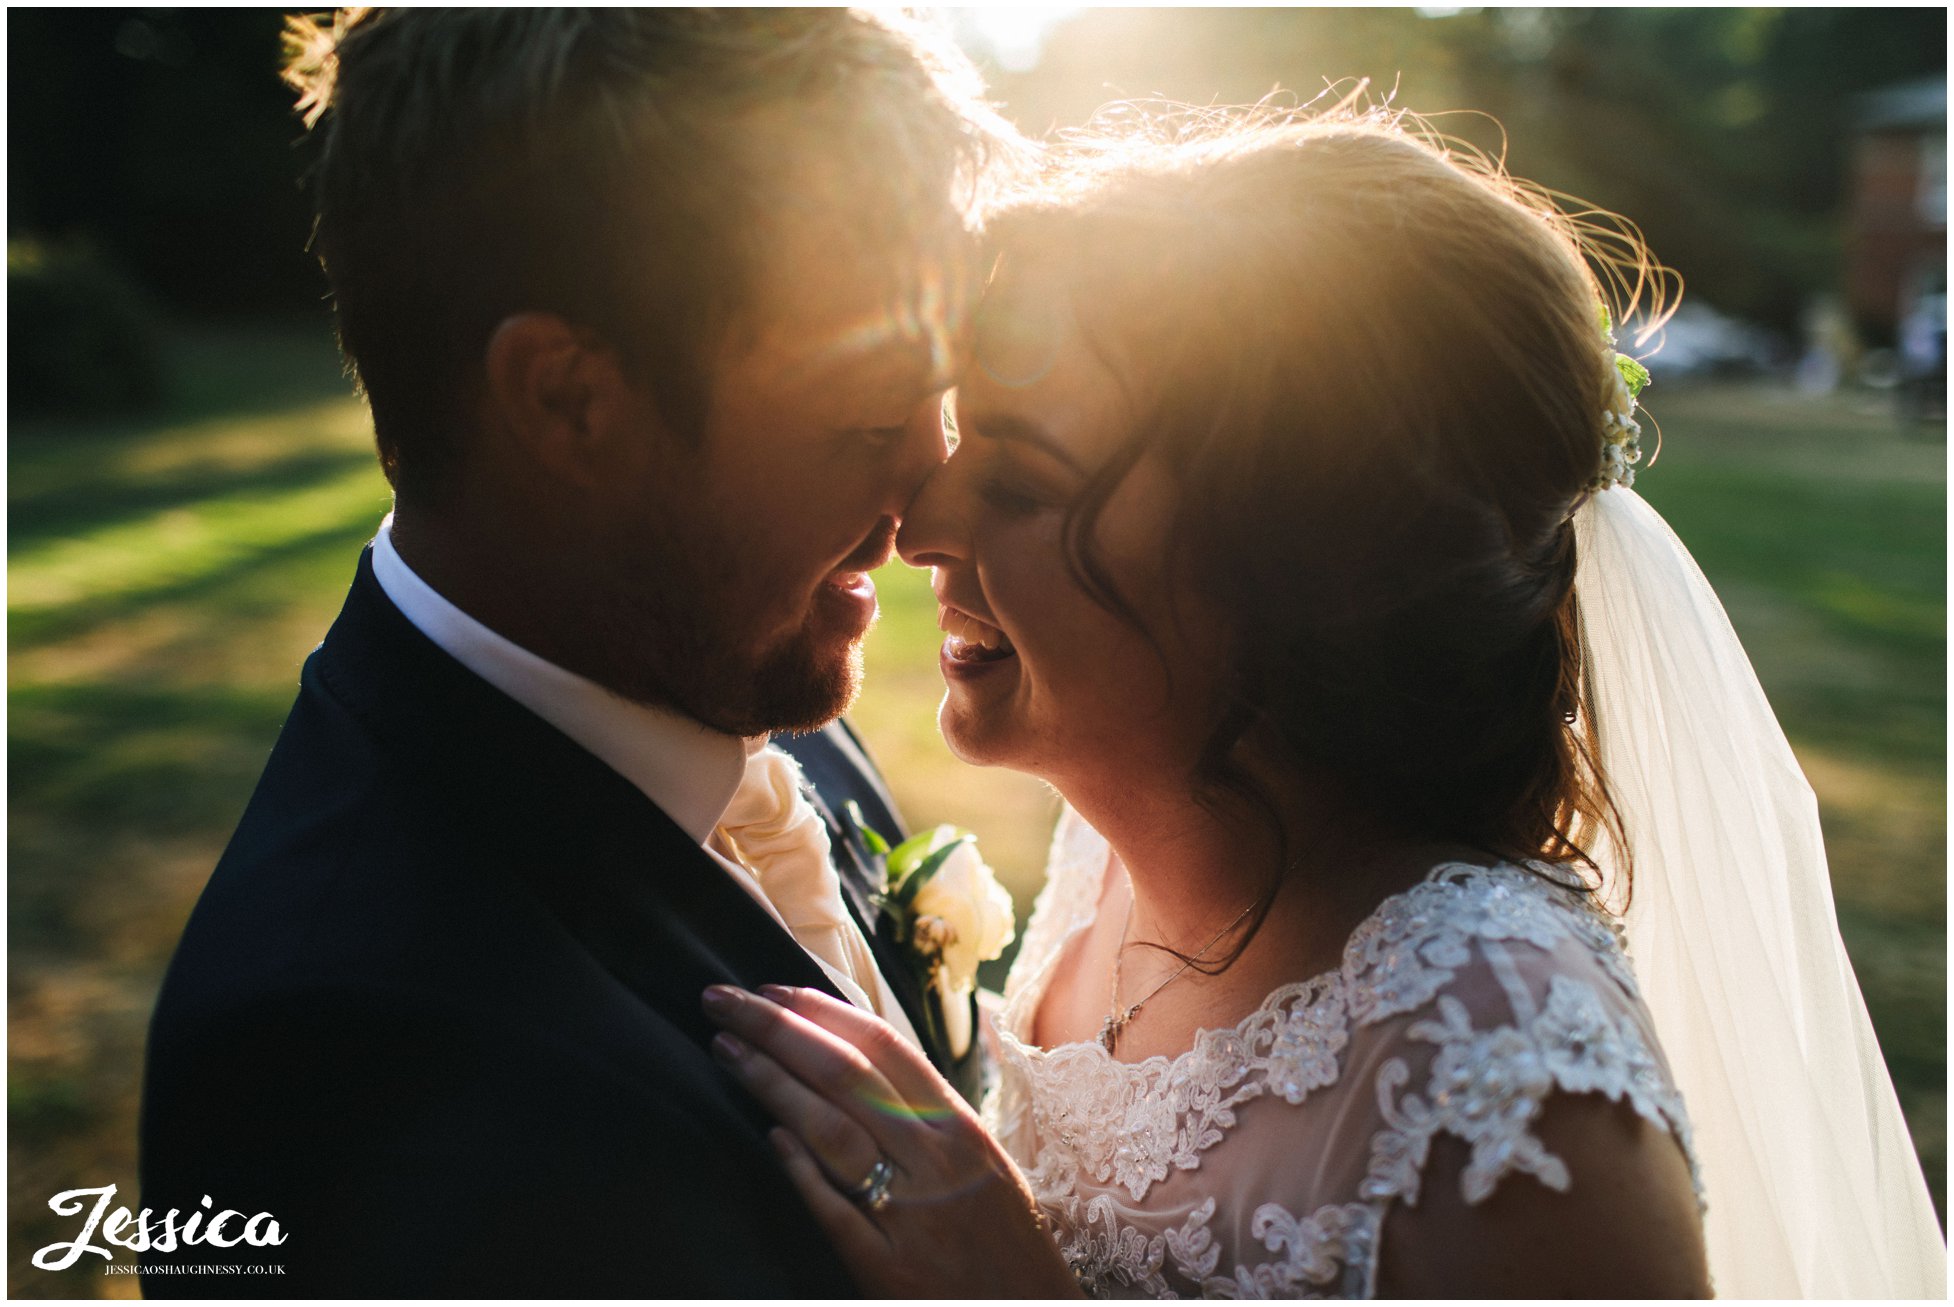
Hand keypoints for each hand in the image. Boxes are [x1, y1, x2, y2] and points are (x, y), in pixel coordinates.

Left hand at [701, 984, 1081, 1298]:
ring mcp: (912, 1213)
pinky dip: (799, 1168)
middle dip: (777, 1028)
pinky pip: (835, 1209)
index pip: (883, 1047)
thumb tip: (859, 1063)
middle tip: (722, 999)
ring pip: (832, 1131)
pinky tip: (767, 1136)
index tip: (773, 989)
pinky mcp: (889, 1268)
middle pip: (845, 1075)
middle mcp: (937, 1160)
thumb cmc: (1004, 1238)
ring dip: (772, 1083)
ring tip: (726, 1050)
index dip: (822, 1011)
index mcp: (959, 1128)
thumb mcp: (981, 1161)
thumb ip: (927, 1115)